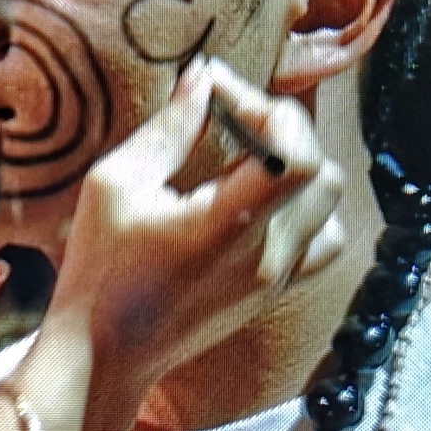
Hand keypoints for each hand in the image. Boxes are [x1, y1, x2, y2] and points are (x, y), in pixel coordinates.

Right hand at [49, 56, 343, 395]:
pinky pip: (322, 241)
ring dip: (300, 168)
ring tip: (248, 158)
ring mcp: (278, 278)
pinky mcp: (275, 292)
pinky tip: (259, 201)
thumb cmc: (100, 268)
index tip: (218, 91)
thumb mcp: (115, 185)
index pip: (296, 153)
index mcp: (228, 227)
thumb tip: (204, 78)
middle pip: (322, 170)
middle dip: (282, 129)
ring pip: (330, 204)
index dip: (266, 107)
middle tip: (232, 116)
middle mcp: (268, 256)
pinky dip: (306, 209)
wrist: (105, 352)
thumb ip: (169, 130)